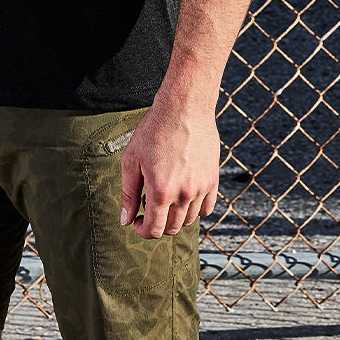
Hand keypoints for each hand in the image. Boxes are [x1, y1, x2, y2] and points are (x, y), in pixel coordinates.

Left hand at [119, 94, 219, 238]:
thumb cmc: (154, 130)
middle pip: (172, 228)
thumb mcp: (132, 159)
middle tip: (148, 208)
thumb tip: (126, 220)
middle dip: (157, 224)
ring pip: (189, 219)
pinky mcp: (213, 180)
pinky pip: (207, 208)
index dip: (143, 231)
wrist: (184, 108)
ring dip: (175, 216)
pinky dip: (195, 208)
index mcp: (161, 190)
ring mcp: (201, 188)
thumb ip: (128, 193)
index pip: (154, 230)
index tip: (138, 222)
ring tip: (165, 196)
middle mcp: (183, 194)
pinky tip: (183, 194)